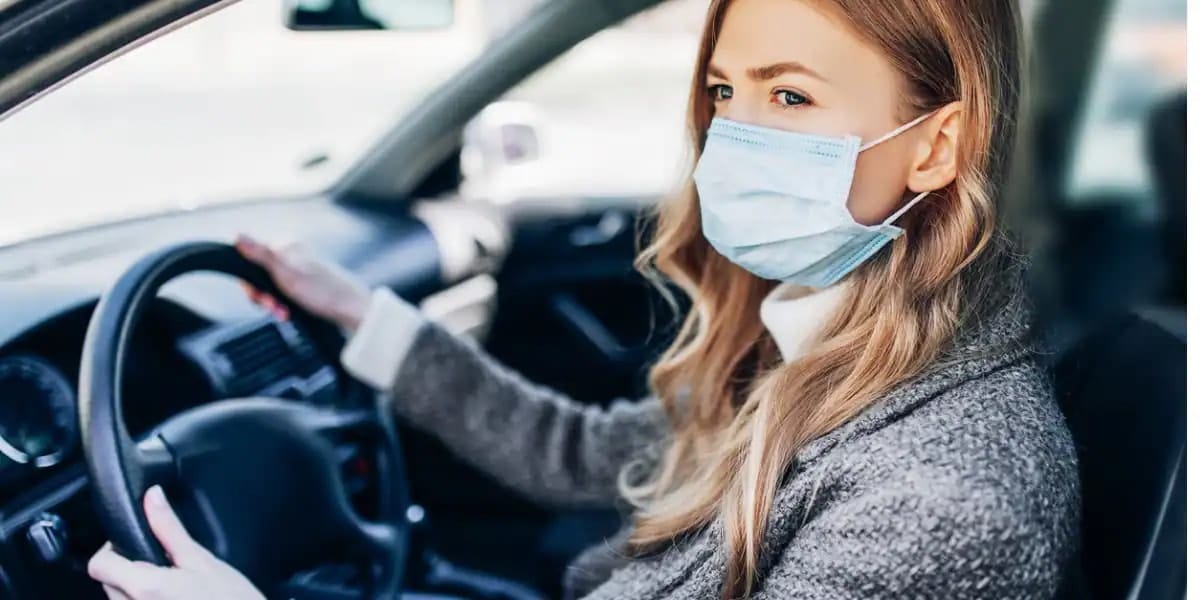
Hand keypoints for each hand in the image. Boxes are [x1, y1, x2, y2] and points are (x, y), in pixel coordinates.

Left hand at [88, 485, 264, 599]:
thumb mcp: (201, 559)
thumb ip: (169, 528)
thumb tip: (152, 497)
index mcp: (143, 586)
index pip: (98, 565)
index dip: (112, 549)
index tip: (137, 544)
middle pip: (108, 582)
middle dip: (129, 569)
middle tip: (165, 566)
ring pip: (121, 599)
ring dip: (138, 589)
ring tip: (175, 588)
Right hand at [235, 235, 371, 331]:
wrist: (353, 310)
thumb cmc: (323, 292)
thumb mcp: (286, 273)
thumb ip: (261, 254)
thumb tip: (238, 236)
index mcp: (287, 247)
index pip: (250, 259)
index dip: (250, 282)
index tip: (259, 296)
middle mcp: (294, 255)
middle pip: (260, 275)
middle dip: (264, 296)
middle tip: (275, 308)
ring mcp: (300, 270)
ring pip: (272, 287)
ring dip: (274, 304)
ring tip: (285, 313)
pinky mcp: (307, 285)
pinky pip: (285, 295)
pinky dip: (284, 305)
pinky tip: (291, 312)